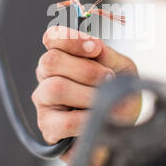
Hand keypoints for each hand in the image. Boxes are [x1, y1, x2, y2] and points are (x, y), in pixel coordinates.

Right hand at [32, 26, 138, 164]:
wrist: (122, 126)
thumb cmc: (116, 92)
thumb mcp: (120, 68)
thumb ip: (106, 55)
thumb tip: (95, 45)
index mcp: (63, 56)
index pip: (52, 37)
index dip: (70, 39)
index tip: (95, 47)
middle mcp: (47, 76)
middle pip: (50, 61)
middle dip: (86, 69)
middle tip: (108, 78)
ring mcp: (44, 101)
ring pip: (56, 89)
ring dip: (88, 94)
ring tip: (105, 100)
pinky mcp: (48, 127)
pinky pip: (65, 121)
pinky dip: (88, 118)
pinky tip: (99, 117)